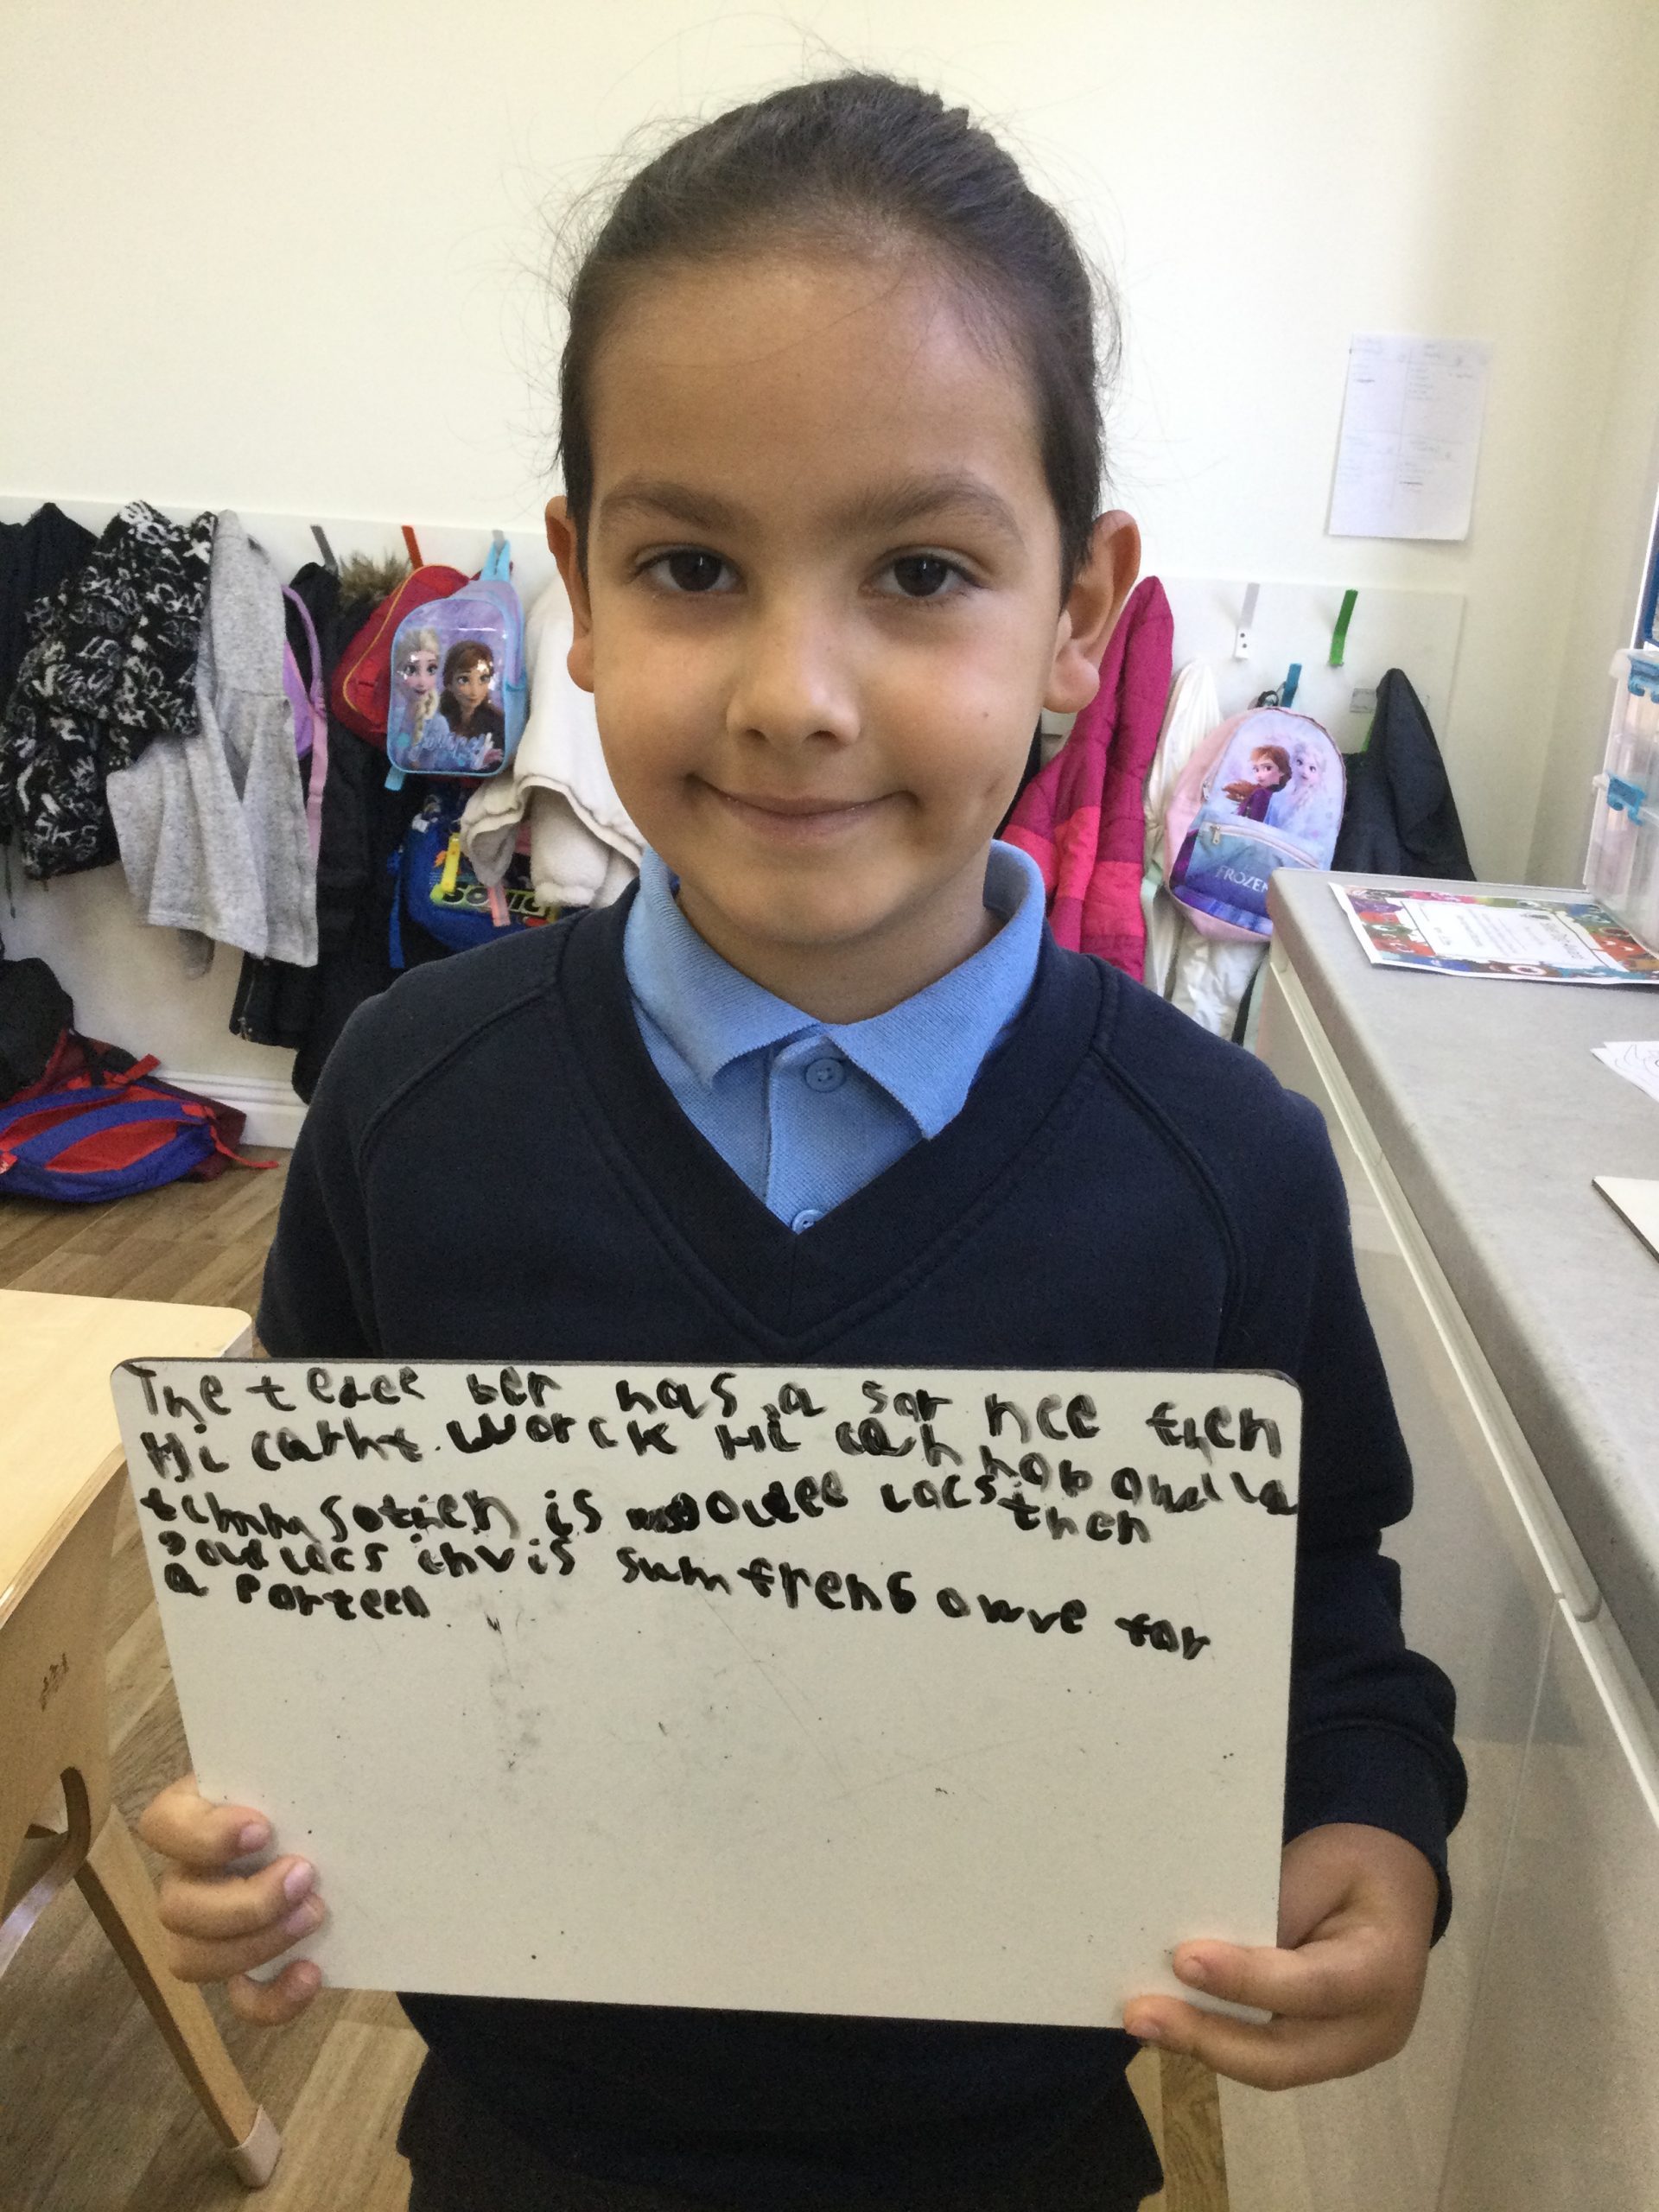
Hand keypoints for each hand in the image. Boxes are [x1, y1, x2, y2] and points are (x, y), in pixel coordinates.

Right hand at [136, 1774, 324, 2025]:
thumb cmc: (305, 1791)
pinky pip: (240, 2001)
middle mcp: (187, 1876)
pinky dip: (273, 1999)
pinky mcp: (241, 1968)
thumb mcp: (295, 1773)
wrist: (338, 1833)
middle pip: (174, 1907)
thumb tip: (328, 1753)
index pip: (160, 1825)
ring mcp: (205, 1929)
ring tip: (314, 1914)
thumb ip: (295, 1769)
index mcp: (193, 1816)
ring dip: (256, 1945)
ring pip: (191, 1958)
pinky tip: (310, 1973)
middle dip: (244, 1902)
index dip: (204, 1835)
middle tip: (305, 1875)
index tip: (262, 1828)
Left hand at [1122, 1823, 1438, 2088]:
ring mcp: (1348, 2054)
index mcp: (1384, 1969)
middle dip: (1206, 2037)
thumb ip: (1273, 1908)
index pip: (1311, 1986)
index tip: (1183, 1960)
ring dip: (1200, 2045)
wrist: (1393, 1891)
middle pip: (1284, 2055)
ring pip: (1268, 2067)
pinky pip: (1264, 2058)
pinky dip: (1216, 2041)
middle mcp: (1373, 2029)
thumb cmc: (1351, 1869)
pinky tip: (1170, 2022)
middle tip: (1140, 2014)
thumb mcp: (1318, 1865)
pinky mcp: (1320, 2057)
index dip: (1246, 1981)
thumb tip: (1200, 1942)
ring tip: (1142, 2019)